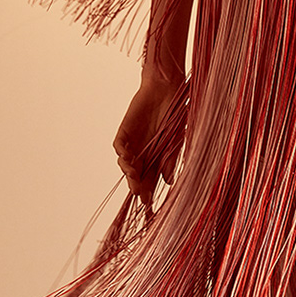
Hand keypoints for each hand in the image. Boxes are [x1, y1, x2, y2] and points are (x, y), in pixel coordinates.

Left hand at [113, 72, 185, 210]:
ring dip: (129, 172)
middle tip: (141, 196)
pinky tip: (127, 158)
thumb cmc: (175, 114)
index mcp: (157, 159)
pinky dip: (121, 153)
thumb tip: (168, 181)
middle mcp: (143, 153)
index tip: (150, 207)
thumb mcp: (177, 140)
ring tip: (134, 176)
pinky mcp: (125, 131)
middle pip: (136, 176)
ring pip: (125, 164)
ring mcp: (133, 143)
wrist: (167, 89)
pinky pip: (119, 146)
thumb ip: (171, 159)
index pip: (150, 181)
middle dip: (137, 187)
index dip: (149, 194)